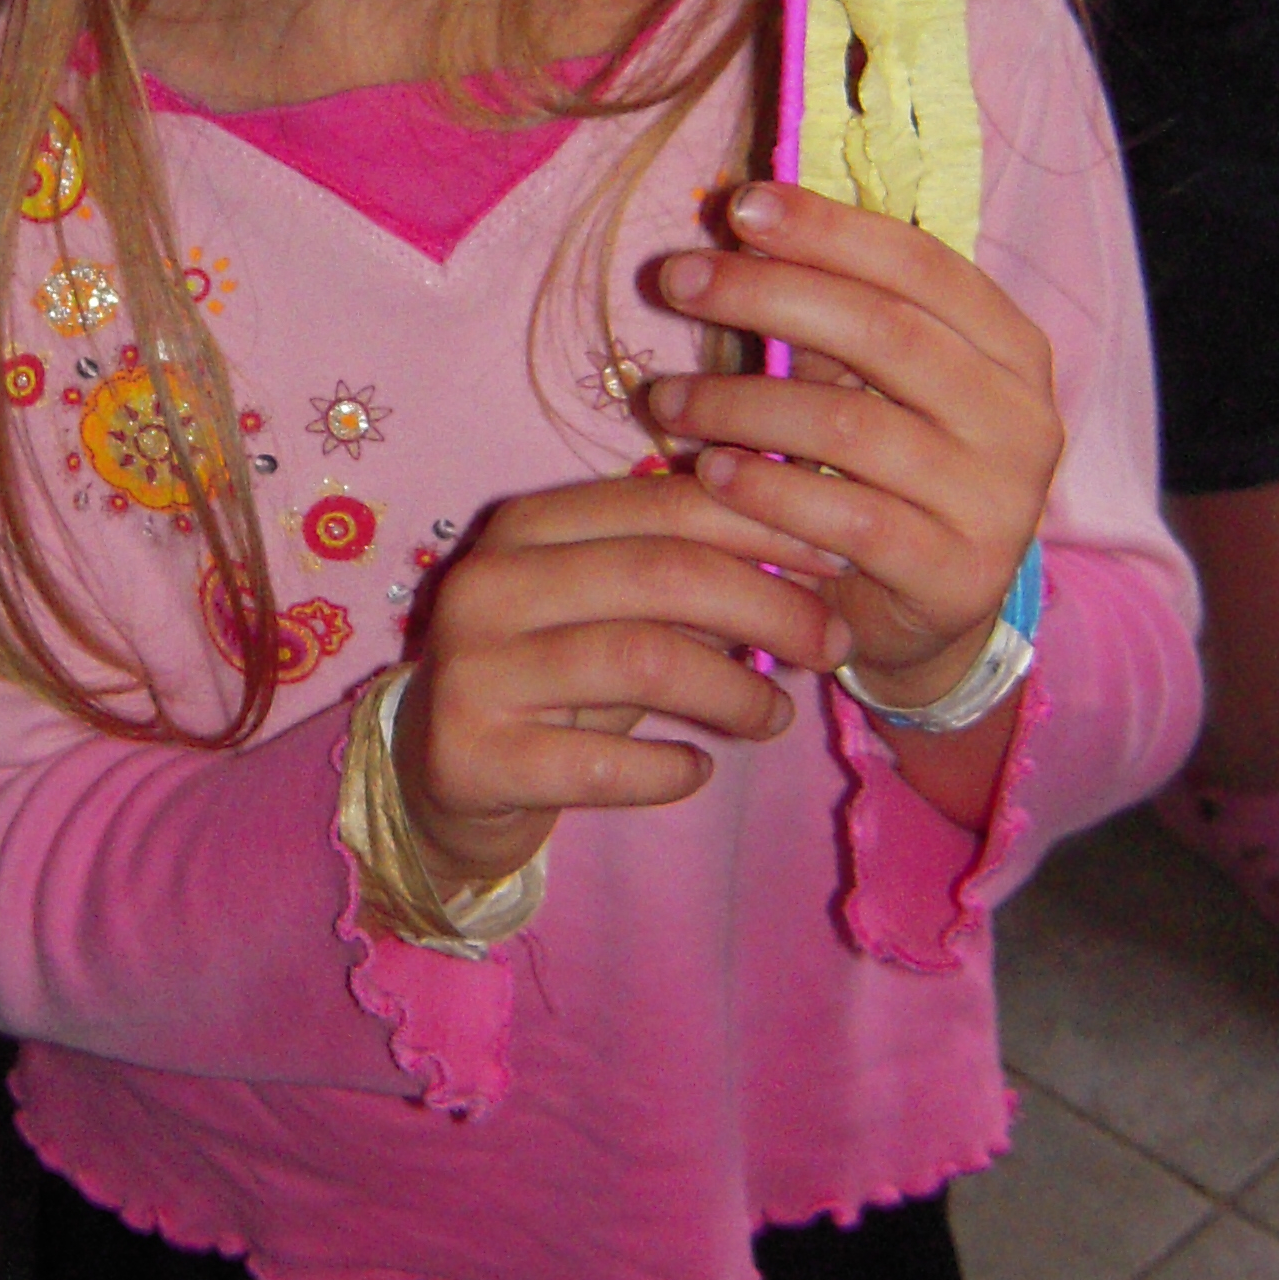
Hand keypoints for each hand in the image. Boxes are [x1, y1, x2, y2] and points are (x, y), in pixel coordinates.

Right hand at [389, 471, 854, 899]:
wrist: (443, 777)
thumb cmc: (554, 679)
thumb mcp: (611, 611)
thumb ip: (686, 573)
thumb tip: (817, 548)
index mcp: (526, 525)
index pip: (662, 503)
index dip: (763, 526)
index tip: (835, 559)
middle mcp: (488, 584)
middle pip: (661, 573)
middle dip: (769, 607)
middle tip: (831, 644)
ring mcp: (473, 670)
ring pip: (642, 660)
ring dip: (733, 691)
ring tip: (775, 716)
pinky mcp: (472, 756)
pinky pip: (604, 763)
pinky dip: (669, 770)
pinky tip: (696, 772)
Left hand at [646, 181, 1062, 713]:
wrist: (930, 620)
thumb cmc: (887, 478)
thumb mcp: (874, 386)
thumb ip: (830, 316)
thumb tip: (739, 222)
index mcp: (1011, 349)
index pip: (923, 264)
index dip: (830, 229)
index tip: (740, 206)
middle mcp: (1022, 418)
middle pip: (885, 331)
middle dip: (767, 295)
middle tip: (676, 279)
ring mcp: (999, 502)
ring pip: (854, 427)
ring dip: (741, 403)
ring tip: (664, 399)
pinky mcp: (958, 576)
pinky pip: (848, 520)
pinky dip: (769, 490)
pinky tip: (708, 473)